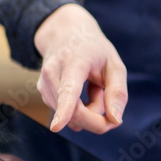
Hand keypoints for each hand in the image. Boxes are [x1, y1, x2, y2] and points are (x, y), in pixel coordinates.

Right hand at [34, 3, 127, 132]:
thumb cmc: (94, 50)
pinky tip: (83, 91)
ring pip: (71, 117)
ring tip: (95, 87)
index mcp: (74, 61)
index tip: (56, 127)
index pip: (69, 89)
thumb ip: (117, 92)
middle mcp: (53, 72)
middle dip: (97, 119)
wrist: (66, 33)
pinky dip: (80, 109)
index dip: (65, 109)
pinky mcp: (43, 92)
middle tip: (112, 107)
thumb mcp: (114, 65)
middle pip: (74, 112)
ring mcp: (44, 83)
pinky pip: (66, 114)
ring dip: (90, 111)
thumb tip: (115, 120)